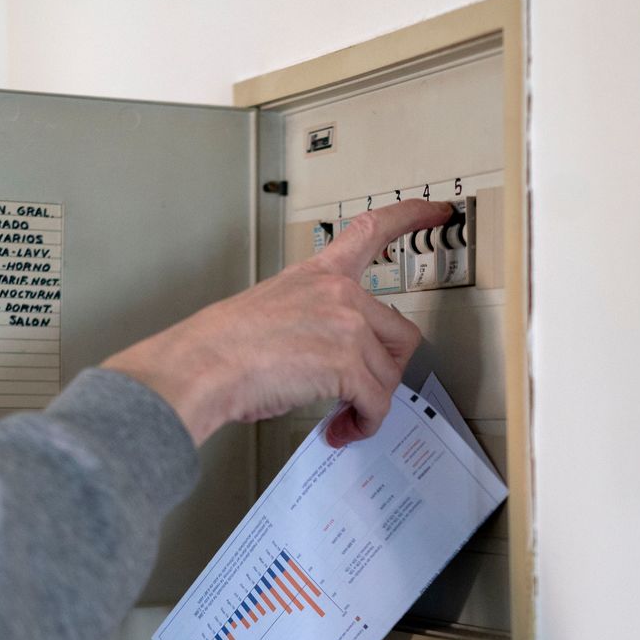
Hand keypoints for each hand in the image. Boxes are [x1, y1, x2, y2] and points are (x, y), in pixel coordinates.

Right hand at [101, 199, 452, 447]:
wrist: (201, 366)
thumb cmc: (220, 347)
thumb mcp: (270, 310)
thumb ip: (311, 321)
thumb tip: (326, 361)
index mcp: (318, 274)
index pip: (372, 231)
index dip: (411, 216)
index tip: (437, 210)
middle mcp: (339, 293)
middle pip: (400, 334)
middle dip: (385, 370)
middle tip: (361, 393)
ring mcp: (346, 325)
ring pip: (388, 374)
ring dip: (369, 404)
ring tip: (342, 418)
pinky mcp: (347, 362)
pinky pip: (376, 402)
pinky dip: (364, 424)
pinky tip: (343, 430)